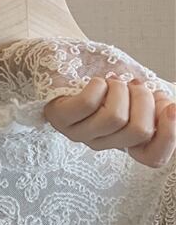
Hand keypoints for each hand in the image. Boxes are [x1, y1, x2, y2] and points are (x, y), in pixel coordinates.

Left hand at [43, 76, 175, 167]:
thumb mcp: (135, 95)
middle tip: (134, 85)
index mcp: (123, 141)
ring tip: (112, 81)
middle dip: (145, 99)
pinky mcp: (60, 117)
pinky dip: (99, 85)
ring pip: (115, 117)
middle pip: (139, 130)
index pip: (153, 158)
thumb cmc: (102, 83)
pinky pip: (89, 104)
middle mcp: (101, 142)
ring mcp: (78, 132)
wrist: (63, 66)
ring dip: (120, 89)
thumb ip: (154, 106)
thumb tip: (170, 107)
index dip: (170, 134)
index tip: (171, 106)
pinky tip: (96, 81)